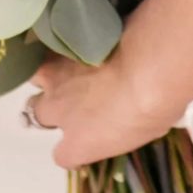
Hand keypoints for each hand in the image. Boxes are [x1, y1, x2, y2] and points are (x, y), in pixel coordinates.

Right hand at [25, 30, 177, 168]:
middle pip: (39, 113)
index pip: (63, 155)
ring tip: (67, 64)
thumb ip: (124, 129)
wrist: (149, 64)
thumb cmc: (156, 107)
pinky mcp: (63, 46)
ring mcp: (58, 76)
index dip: (74, 146)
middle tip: (75, 97)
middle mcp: (60, 111)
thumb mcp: (145, 130)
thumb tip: (130, 119)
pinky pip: (48, 47)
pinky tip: (75, 38)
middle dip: (54, 107)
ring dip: (48, 74)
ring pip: (36, 76)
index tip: (88, 137)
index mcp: (79, 144)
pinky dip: (58, 45)